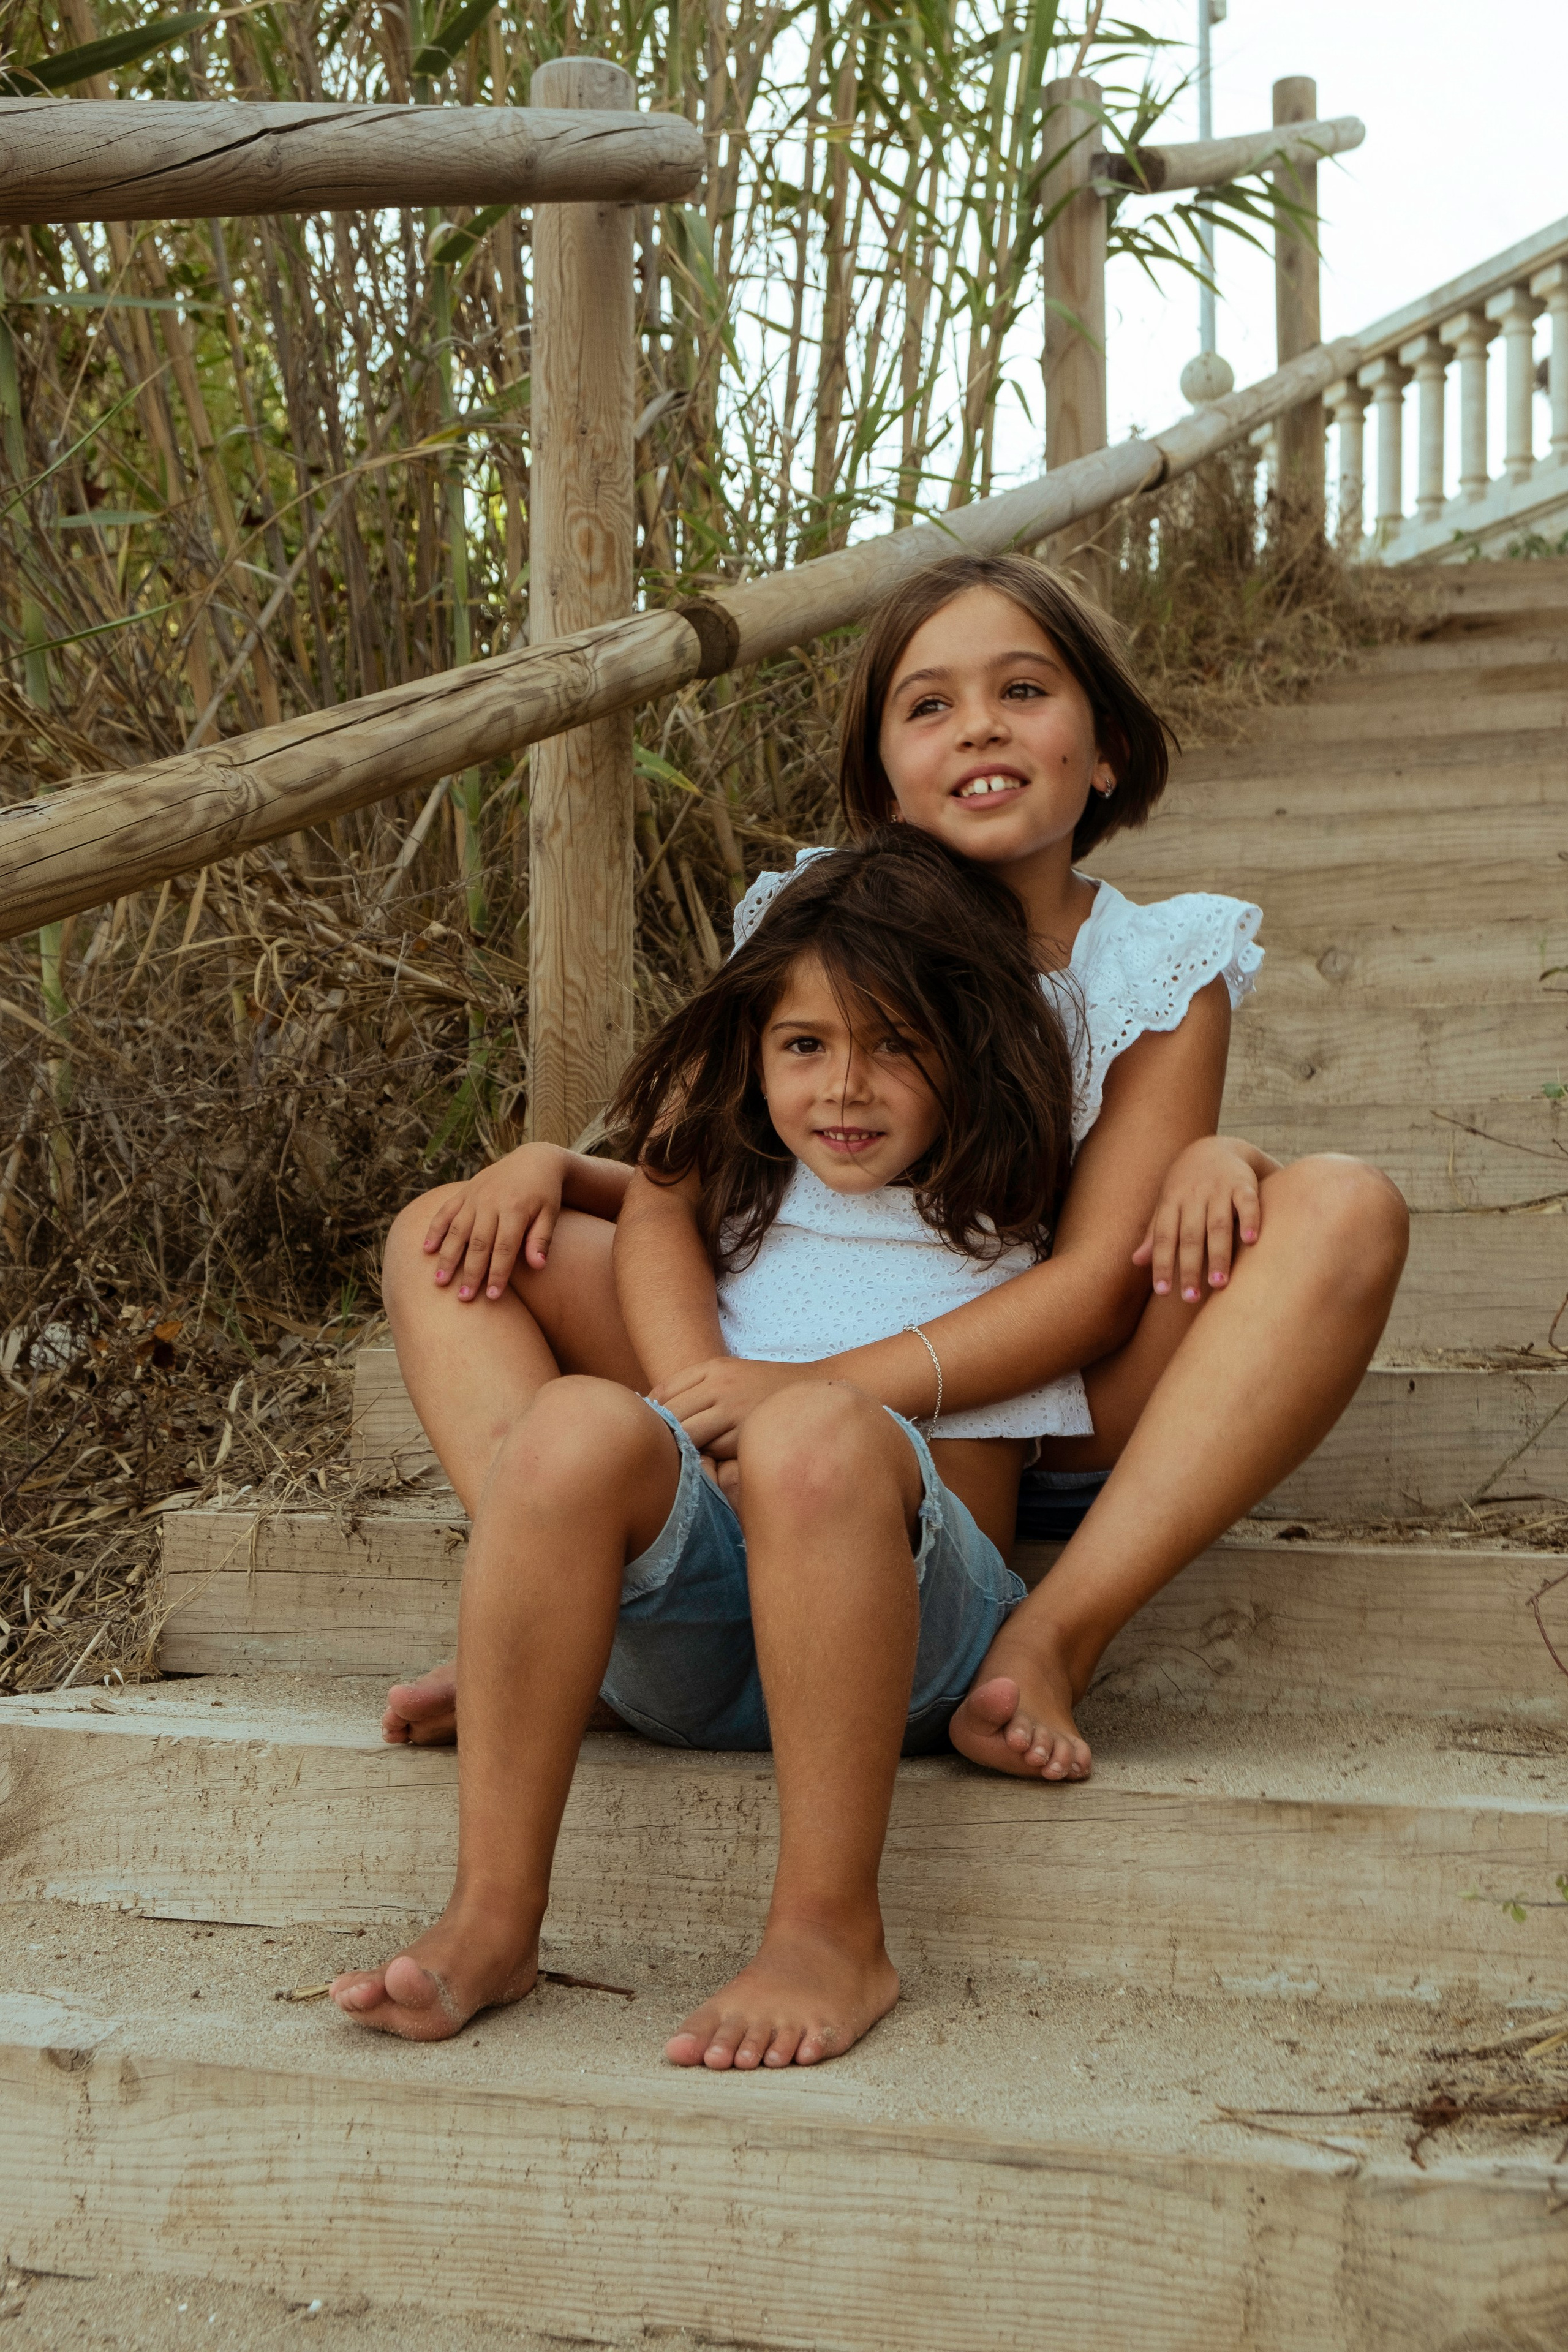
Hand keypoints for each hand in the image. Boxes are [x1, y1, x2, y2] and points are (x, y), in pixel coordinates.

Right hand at [422, 1143, 569, 1301]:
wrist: (533, 1160)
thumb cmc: (544, 1194)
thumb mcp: (550, 1214)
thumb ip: (542, 1239)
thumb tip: (538, 1267)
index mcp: (515, 1209)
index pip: (504, 1248)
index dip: (498, 1273)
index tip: (492, 1297)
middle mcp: (491, 1202)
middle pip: (478, 1243)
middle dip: (470, 1272)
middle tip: (463, 1298)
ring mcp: (474, 1196)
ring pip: (457, 1230)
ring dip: (447, 1257)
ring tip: (439, 1282)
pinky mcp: (464, 1193)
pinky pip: (445, 1212)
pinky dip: (434, 1230)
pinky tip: (426, 1250)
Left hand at [651, 1356, 820, 1457]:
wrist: (815, 1393)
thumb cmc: (765, 1389)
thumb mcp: (728, 1373)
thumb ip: (693, 1386)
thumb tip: (651, 1406)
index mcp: (713, 1368)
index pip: (663, 1392)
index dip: (652, 1414)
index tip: (651, 1429)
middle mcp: (720, 1386)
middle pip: (670, 1416)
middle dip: (661, 1434)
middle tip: (660, 1449)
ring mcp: (734, 1410)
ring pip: (687, 1436)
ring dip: (680, 1448)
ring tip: (681, 1458)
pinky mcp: (747, 1435)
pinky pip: (711, 1452)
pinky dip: (705, 1457)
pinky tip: (709, 1460)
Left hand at [1132, 1135, 1262, 1302]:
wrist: (1217, 1147)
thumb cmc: (1187, 1185)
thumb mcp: (1167, 1203)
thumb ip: (1155, 1233)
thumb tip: (1136, 1262)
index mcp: (1171, 1202)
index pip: (1163, 1236)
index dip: (1162, 1263)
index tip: (1163, 1291)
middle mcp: (1194, 1196)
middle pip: (1190, 1235)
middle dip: (1189, 1267)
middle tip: (1191, 1297)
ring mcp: (1219, 1189)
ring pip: (1217, 1224)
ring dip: (1218, 1254)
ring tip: (1219, 1283)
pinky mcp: (1244, 1184)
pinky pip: (1247, 1203)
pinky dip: (1250, 1220)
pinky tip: (1251, 1241)